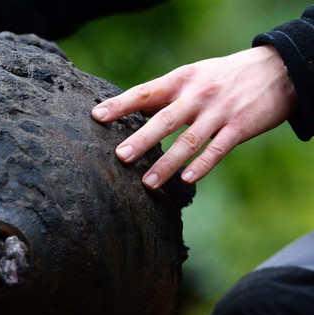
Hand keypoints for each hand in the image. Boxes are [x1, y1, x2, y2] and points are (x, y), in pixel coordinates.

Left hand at [92, 45, 297, 189]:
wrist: (278, 70)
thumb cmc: (224, 76)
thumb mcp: (193, 76)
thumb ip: (165, 95)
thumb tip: (130, 110)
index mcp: (181, 81)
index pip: (145, 92)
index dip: (120, 104)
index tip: (97, 116)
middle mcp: (198, 95)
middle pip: (164, 120)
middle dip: (141, 139)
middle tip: (120, 156)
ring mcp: (219, 112)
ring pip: (189, 141)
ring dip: (167, 164)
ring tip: (147, 183)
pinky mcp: (240, 127)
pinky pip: (218, 149)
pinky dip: (203, 165)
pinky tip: (187, 180)